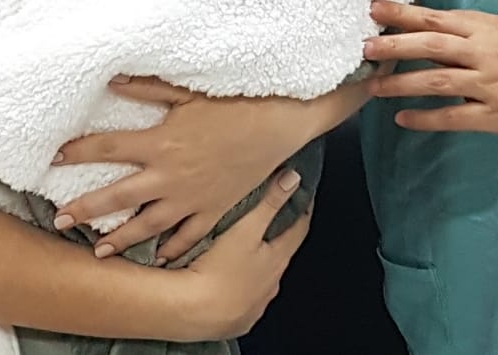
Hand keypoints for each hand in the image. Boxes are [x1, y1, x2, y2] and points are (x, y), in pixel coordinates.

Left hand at [53, 76, 360, 261]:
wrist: (279, 123)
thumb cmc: (233, 102)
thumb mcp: (186, 90)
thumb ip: (145, 86)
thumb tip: (110, 79)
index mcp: (160, 142)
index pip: (107, 147)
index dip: (77, 151)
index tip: (54, 157)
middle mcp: (170, 175)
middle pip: (119, 196)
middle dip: (86, 209)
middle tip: (58, 220)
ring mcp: (193, 197)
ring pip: (149, 225)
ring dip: (121, 238)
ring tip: (97, 251)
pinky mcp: (215, 208)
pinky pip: (190, 235)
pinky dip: (173, 249)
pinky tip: (159, 258)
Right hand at [173, 170, 311, 340]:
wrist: (195, 314)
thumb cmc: (221, 271)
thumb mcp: (246, 229)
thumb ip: (269, 203)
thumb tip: (293, 178)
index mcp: (277, 260)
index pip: (298, 229)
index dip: (301, 209)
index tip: (302, 195)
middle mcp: (270, 284)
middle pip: (280, 253)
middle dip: (276, 235)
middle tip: (269, 216)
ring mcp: (254, 304)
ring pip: (260, 276)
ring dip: (255, 261)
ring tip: (241, 247)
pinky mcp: (236, 318)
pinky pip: (243, 296)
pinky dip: (239, 283)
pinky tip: (224, 277)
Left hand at [364, 1, 497, 137]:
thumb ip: (466, 28)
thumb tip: (425, 25)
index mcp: (483, 29)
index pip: (435, 18)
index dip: (402, 13)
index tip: (374, 9)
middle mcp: (482, 54)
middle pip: (430, 45)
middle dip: (393, 45)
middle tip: (364, 46)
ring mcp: (488, 86)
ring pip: (436, 80)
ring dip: (400, 82)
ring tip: (373, 85)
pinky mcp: (494, 115)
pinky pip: (453, 117)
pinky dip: (425, 117)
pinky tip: (402, 118)